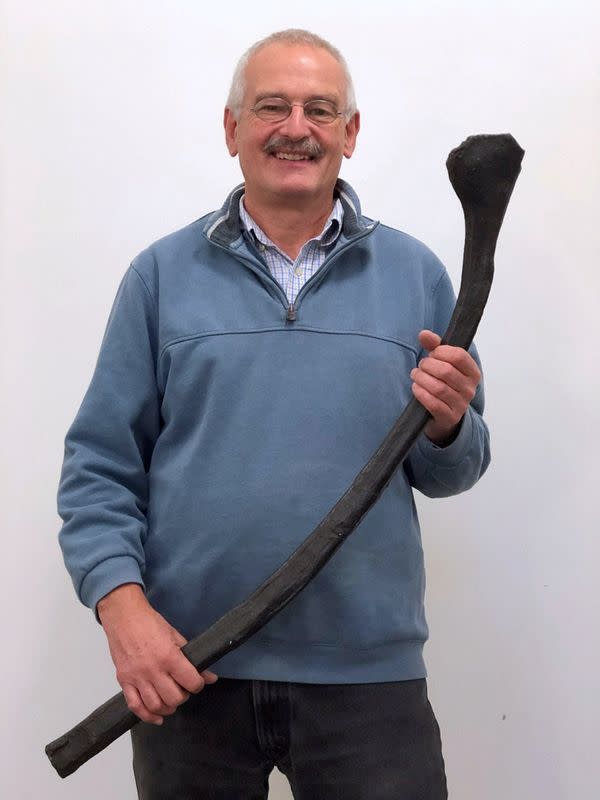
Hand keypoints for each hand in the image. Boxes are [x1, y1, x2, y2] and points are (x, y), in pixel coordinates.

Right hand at [97, 584, 217, 724]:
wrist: (124, 617)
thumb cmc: (150, 623)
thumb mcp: (176, 636)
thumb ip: (191, 658)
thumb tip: (209, 677)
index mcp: (169, 656)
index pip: (191, 682)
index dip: (198, 685)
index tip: (196, 682)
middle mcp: (153, 670)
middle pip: (174, 698)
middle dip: (183, 697)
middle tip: (182, 689)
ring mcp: (137, 677)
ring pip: (155, 706)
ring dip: (168, 707)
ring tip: (171, 701)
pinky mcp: (124, 681)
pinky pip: (135, 706)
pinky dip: (147, 716)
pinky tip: (156, 716)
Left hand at [411, 330, 480, 445]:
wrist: (444, 416)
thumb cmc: (444, 384)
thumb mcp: (442, 363)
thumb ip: (434, 346)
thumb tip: (423, 334)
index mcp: (472, 372)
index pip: (459, 356)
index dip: (441, 351)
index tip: (432, 353)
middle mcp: (470, 389)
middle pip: (446, 371)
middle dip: (428, 365)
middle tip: (421, 366)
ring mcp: (461, 404)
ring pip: (438, 388)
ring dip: (421, 379)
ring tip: (415, 375)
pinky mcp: (449, 417)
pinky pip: (433, 403)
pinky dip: (421, 393)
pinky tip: (416, 388)